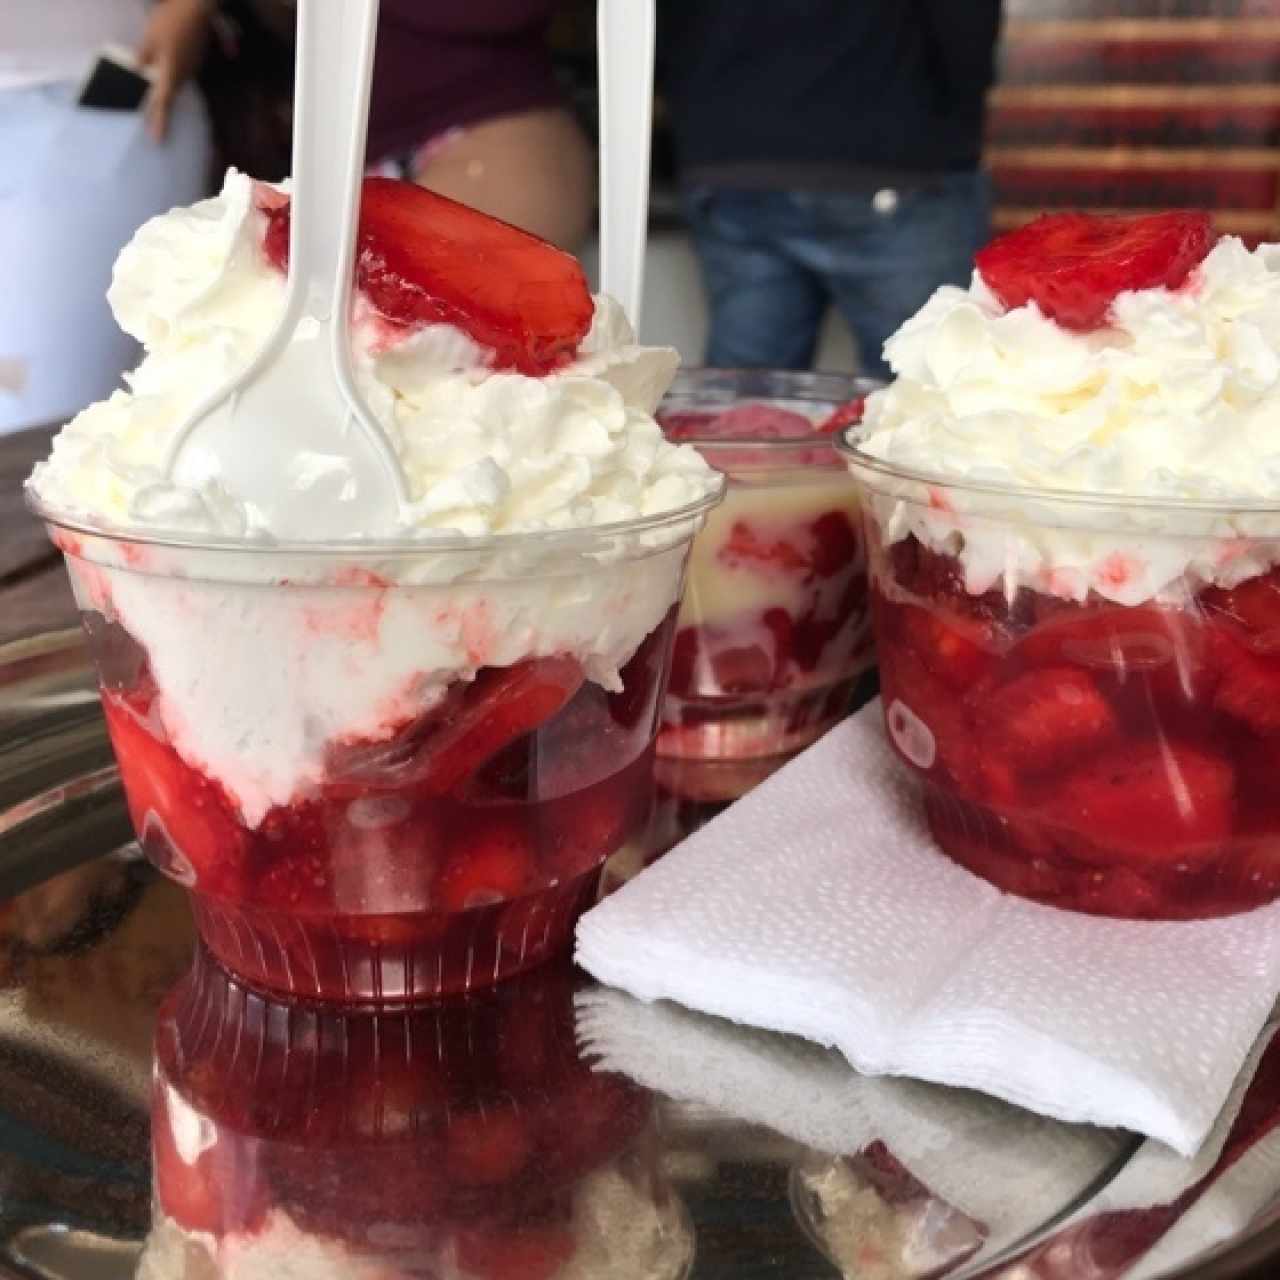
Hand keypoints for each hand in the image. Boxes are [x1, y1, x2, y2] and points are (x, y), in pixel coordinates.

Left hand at [137, 0, 212, 141]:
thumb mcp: (150, 37)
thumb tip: (137, 71)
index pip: (163, 103)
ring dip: (167, 92)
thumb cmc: (171, 22)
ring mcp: (192, 68)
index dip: (159, 122)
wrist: (196, 8)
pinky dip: (173, 77)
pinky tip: (167, 69)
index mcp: (170, 73)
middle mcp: (184, 76)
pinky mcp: (195, 59)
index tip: (158, 141)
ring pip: (176, 85)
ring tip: (158, 98)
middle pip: (171, 96)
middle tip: (155, 123)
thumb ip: (143, 56)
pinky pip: (182, 74)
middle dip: (162, 110)